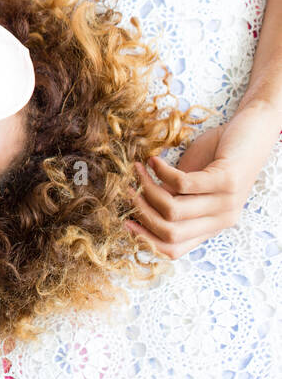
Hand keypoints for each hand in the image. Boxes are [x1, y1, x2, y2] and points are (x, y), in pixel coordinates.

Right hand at [126, 100, 279, 257]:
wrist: (254, 129)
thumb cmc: (220, 154)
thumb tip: (137, 205)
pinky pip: (182, 184)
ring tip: (139, 170)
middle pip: (170, 233)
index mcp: (212, 225)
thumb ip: (172, 198)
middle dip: (141, 211)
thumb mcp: (192, 182)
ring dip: (146, 188)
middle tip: (127, 189)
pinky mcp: (228, 181)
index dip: (145, 239)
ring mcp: (227, 202)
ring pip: (173, 210)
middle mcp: (222, 219)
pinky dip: (160, 171)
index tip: (124, 220)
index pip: (174, 249)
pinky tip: (154, 160)